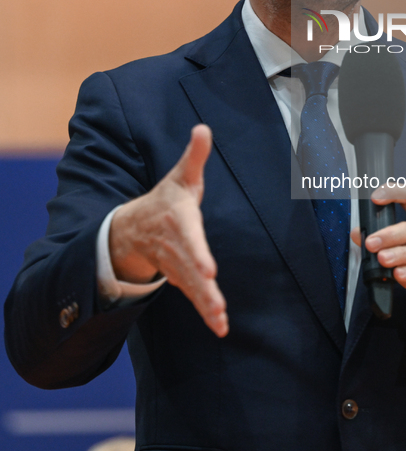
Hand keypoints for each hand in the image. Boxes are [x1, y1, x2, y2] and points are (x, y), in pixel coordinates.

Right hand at [109, 124, 227, 336]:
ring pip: (192, 287)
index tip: (210, 269)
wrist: (135, 228)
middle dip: (202, 287)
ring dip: (206, 304)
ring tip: (220, 320)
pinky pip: (193, 296)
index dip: (198, 254)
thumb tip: (203, 127)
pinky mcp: (182, 277)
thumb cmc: (166, 199)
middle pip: (191, 269)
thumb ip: (194, 155)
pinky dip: (205, 311)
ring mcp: (177, 265)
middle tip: (216, 302)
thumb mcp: (180, 175)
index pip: (190, 239)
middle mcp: (177, 247)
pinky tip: (221, 327)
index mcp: (179, 222)